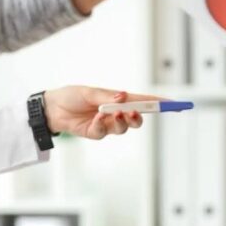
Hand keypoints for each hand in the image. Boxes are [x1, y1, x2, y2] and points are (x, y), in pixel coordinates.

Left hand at [43, 87, 161, 138]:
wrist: (53, 108)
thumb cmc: (72, 96)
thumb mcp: (89, 92)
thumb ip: (106, 97)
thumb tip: (122, 97)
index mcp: (119, 99)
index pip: (143, 101)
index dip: (159, 103)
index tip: (173, 104)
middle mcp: (117, 112)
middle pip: (138, 118)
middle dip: (140, 117)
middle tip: (134, 112)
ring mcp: (108, 124)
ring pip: (124, 127)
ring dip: (121, 121)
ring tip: (113, 114)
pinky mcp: (97, 133)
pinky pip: (104, 132)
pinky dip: (102, 125)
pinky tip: (95, 118)